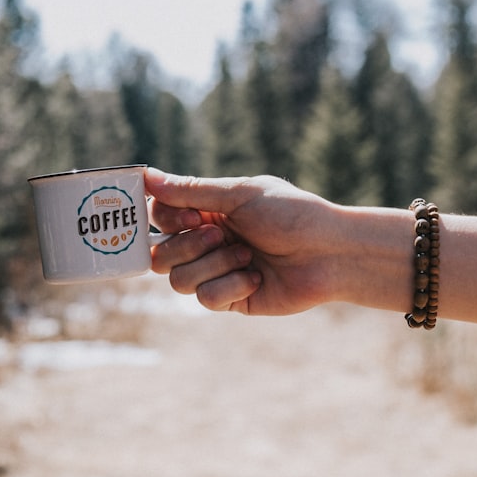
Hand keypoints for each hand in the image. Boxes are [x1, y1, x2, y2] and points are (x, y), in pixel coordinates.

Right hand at [145, 168, 342, 314]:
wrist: (329, 252)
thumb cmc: (291, 215)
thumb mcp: (239, 195)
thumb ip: (190, 190)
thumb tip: (146, 176)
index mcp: (207, 212)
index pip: (159, 218)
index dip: (167, 220)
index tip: (192, 215)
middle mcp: (207, 243)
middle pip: (160, 255)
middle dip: (187, 246)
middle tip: (221, 234)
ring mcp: (217, 273)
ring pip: (178, 281)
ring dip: (213, 265)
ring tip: (247, 256)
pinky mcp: (231, 299)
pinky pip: (206, 299)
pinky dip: (231, 286)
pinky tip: (257, 278)